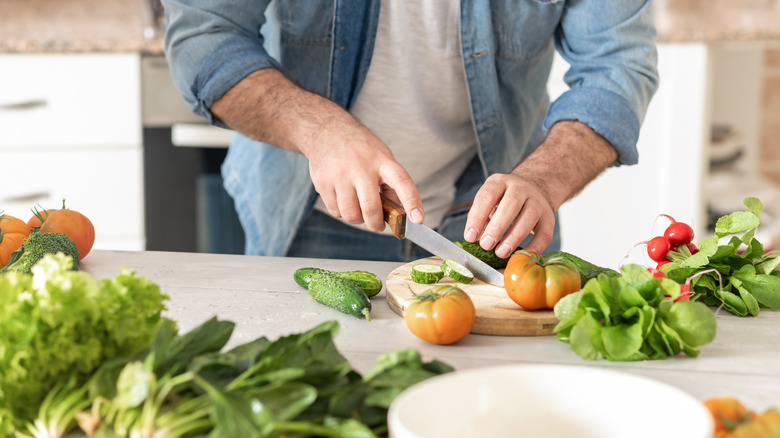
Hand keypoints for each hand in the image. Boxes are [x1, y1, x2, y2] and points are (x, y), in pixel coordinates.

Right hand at [304, 123, 423, 231]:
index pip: (402, 181)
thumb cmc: (360, 148)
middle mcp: (361, 167)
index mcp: (382, 160)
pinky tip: (343, 199)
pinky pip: (335, 212)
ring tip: (358, 208)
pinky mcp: (323, 183)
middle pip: (371, 207)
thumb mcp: (381, 156)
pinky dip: (342, 212)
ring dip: (357, 219)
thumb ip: (391, 182)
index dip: (411, 201)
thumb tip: (398, 212)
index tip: (417, 219)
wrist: (327, 131)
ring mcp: (340, 175)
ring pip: (351, 215)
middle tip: (377, 225)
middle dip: (376, 224)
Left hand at [464, 173, 554, 257]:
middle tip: (486, 245)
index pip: (487, 196)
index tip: (470, 237)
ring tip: (501, 253)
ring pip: (530, 215)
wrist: (533, 190)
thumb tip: (475, 239)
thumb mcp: (488, 203)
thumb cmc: (503, 201)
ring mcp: (537, 201)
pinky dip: (534, 247)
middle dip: (497, 227)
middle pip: (511, 204)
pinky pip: (545, 233)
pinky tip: (521, 255)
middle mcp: (520, 188)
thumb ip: (480, 218)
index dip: (478, 217)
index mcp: (500, 182)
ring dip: (514, 237)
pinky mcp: (548, 217)